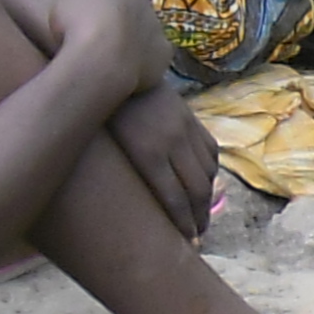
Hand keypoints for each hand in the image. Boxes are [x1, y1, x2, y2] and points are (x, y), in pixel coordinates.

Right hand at [50, 0, 170, 105]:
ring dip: (132, 38)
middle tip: (97, 35)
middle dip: (117, 17)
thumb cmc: (77, 21)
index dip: (96, 0)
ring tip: (111, 54)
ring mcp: (157, 27)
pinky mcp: (164, 54)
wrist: (102, 57)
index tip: (83, 13)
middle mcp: (142, 1)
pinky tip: (129, 68)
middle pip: (129, 7)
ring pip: (144, 30)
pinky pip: (155, 55)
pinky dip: (144, 60)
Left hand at [110, 82, 219, 238]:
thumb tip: (127, 207)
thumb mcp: (107, 145)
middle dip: (199, 217)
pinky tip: (206, 184)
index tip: (187, 242)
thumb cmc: (102, 113)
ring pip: (207, 173)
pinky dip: (211, 173)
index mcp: (149, 153)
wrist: (120, 70)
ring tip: (202, 215)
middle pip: (196, 190)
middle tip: (198, 236)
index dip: (183, 223)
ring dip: (207, 198)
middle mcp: (173, 143)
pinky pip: (210, 153)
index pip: (174, 198)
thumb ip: (122, 172)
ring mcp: (186, 131)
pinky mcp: (192, 121)